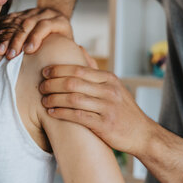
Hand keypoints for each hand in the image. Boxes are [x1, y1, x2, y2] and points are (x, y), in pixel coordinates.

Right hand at [0, 7, 72, 58]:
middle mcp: (45, 13)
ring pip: (18, 21)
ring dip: (7, 36)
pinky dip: (2, 29)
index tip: (28, 51)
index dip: (36, 37)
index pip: (45, 25)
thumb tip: (60, 71)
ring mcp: (33, 12)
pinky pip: (10, 19)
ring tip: (0, 50)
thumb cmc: (64, 40)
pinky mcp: (23, 13)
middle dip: (18, 40)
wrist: (58, 20)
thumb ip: (66, 53)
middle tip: (11, 55)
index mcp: (59, 20)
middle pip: (29, 23)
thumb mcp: (69, 45)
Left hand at [39, 65, 156, 155]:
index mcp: (109, 79)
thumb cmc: (123, 109)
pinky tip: (52, 113)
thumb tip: (79, 49)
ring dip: (54, 99)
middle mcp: (109, 91)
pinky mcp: (104, 125)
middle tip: (40, 87)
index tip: (44, 72)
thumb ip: (95, 70)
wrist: (142, 134)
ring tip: (44, 101)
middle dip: (52, 84)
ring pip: (73, 99)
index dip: (58, 69)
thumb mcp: (114, 86)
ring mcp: (107, 108)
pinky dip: (62, 113)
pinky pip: (77, 116)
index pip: (78, 69)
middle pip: (73, 82)